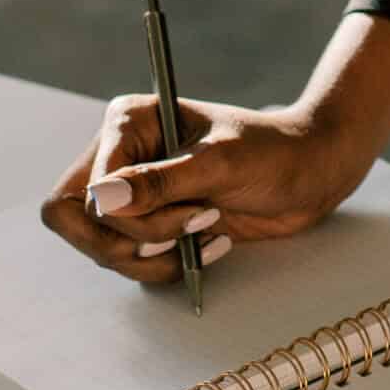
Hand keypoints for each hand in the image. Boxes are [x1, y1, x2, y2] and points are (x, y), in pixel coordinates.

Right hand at [40, 13, 389, 285]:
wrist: (311, 174)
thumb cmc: (274, 153)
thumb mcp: (221, 164)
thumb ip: (160, 183)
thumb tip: (101, 200)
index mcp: (126, 124)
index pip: (83, 189)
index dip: (125, 215)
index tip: (187, 207)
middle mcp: (120, 157)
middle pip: (78, 221)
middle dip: (129, 241)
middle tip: (185, 230)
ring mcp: (134, 193)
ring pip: (102, 248)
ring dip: (153, 256)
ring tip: (206, 232)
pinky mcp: (153, 223)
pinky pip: (131, 261)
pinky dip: (167, 265)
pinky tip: (211, 245)